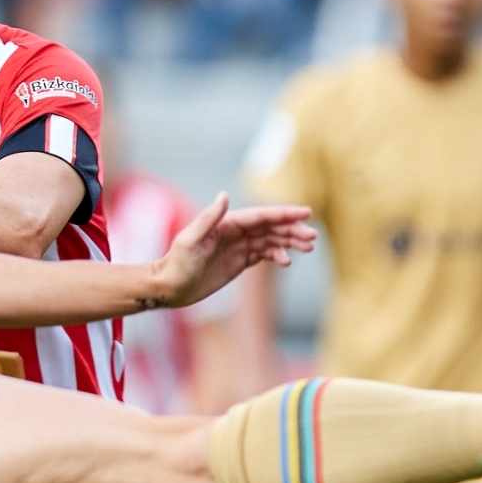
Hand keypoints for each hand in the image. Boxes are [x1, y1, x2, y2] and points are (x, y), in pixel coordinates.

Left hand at [152, 193, 314, 308]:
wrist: (168, 287)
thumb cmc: (176, 264)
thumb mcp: (189, 240)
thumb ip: (208, 218)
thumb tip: (225, 195)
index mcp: (226, 223)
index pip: (261, 216)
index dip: (284, 214)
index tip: (306, 213)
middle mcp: (234, 232)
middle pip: (270, 227)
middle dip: (293, 230)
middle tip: (313, 237)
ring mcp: (238, 246)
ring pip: (271, 240)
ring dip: (290, 242)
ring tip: (308, 248)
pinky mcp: (238, 262)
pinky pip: (264, 254)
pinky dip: (278, 255)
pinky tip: (287, 261)